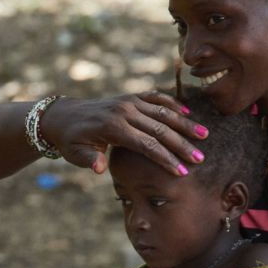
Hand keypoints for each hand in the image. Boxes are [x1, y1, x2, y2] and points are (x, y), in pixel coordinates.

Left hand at [40, 92, 206, 174]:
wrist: (63, 116)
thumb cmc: (71, 140)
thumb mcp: (75, 154)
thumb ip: (89, 160)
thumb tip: (100, 169)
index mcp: (113, 127)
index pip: (146, 144)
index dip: (165, 159)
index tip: (181, 172)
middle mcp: (124, 111)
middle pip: (160, 129)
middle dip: (181, 145)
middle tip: (200, 158)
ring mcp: (128, 101)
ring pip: (163, 112)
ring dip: (184, 124)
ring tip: (204, 135)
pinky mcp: (131, 96)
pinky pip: (155, 98)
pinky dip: (172, 104)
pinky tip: (188, 114)